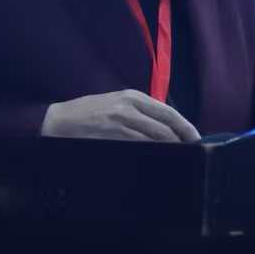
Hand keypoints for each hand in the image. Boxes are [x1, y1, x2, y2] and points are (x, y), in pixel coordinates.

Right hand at [41, 89, 199, 142]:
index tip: (196, 138)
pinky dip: (153, 150)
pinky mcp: (113, 130)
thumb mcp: (116, 107)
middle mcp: (131, 103)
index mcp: (133, 96)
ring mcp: (122, 117)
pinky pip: (140, 142)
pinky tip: (159, 156)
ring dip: (170, 146)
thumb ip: (139, 115)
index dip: (185, 126)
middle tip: (195, 150)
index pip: (168, 112)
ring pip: (156, 134)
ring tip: (180, 156)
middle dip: (183, 138)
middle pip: (167, 123)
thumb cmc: (88, 115)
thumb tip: (164, 131)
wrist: (58, 120)